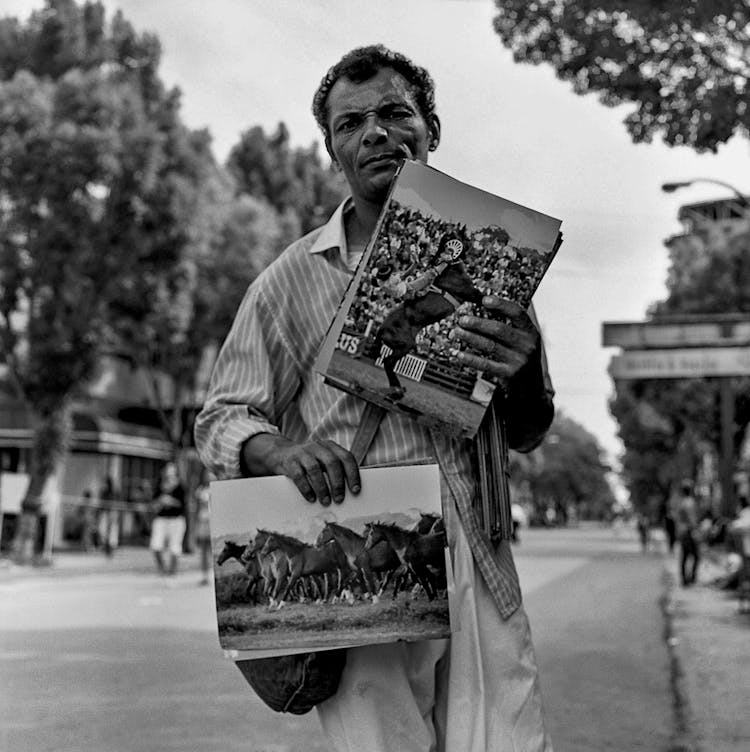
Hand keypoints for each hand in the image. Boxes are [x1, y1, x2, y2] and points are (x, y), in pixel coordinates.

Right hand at [241, 434, 360, 505]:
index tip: (355, 490)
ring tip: (325, 501)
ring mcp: (303, 452)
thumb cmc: (309, 462)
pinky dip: (306, 488)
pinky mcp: (290, 461)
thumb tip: (351, 491)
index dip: (353, 474)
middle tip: (339, 499)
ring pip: (315, 469)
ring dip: (322, 487)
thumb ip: (335, 470)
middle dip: (337, 483)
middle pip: (332, 462)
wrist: (281, 454)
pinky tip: (311, 498)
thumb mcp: (323, 461)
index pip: (346, 457)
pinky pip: (298, 475)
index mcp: (330, 446)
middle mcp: (318, 447)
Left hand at [453, 296, 539, 388]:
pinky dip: (470, 358)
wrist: (532, 387)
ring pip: (490, 345)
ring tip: (457, 332)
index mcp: (530, 331)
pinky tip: (459, 353)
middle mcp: (526, 345)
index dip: (501, 304)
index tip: (484, 300)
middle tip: (462, 319)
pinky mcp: (509, 374)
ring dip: (471, 337)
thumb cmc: (522, 357)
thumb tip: (481, 309)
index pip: (517, 313)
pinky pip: (486, 364)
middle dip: (478, 323)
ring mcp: (518, 360)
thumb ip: (509, 326)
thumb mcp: (523, 340)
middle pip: (499, 329)